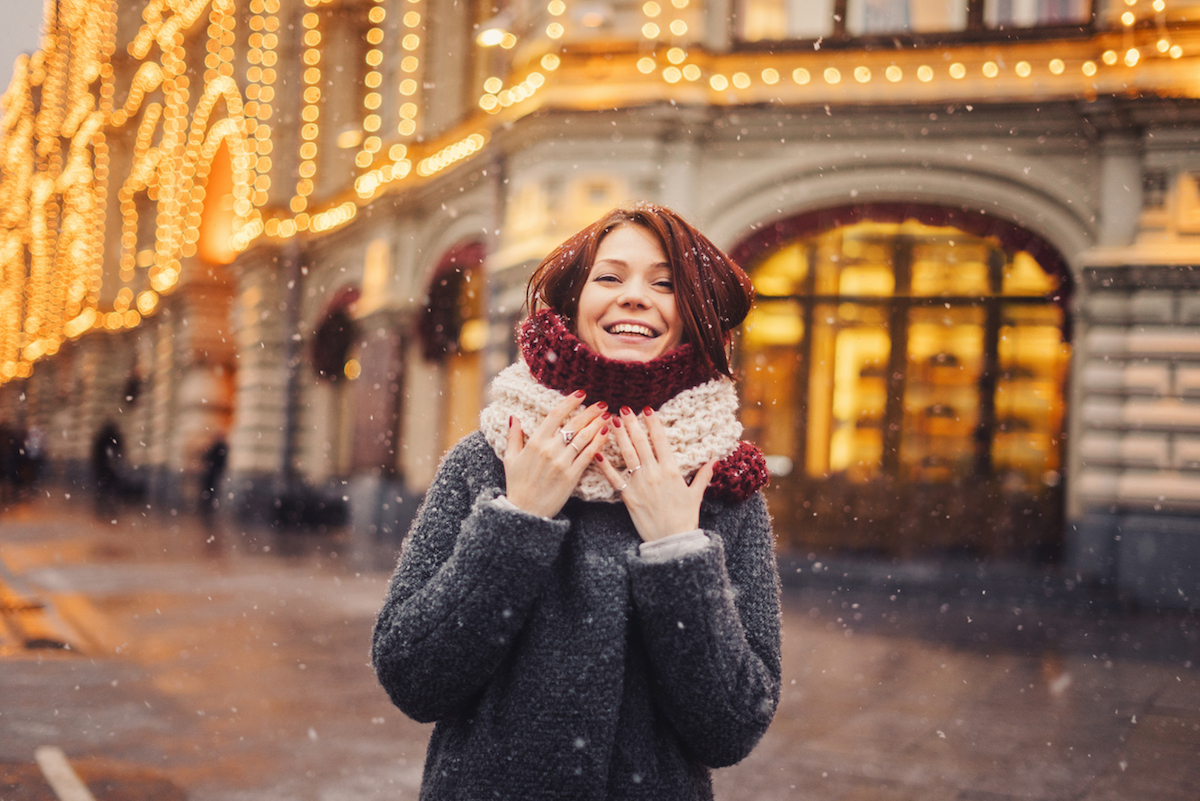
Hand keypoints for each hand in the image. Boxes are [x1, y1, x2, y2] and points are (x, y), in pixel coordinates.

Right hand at [504, 391, 609, 518]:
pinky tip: (605, 434)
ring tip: (606, 415)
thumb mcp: (510, 459)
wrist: (524, 511)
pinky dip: (598, 443)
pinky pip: (588, 456)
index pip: (555, 415)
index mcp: (535, 442)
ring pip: (583, 438)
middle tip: (602, 403)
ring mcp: (562, 463)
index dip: (570, 402)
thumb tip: (514, 417)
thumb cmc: (517, 485)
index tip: (581, 393)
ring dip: (597, 424)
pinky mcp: (571, 476)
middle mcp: (549, 450)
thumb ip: (514, 436)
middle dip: (590, 411)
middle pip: (574, 424)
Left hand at [594, 406, 715, 541]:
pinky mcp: (628, 496)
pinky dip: (605, 466)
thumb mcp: (696, 494)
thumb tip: (714, 460)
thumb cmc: (685, 518)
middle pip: (641, 443)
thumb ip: (703, 475)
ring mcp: (640, 484)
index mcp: (672, 470)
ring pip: (627, 455)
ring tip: (611, 421)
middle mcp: (654, 473)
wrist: (672, 541)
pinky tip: (597, 453)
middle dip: (632, 424)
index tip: (646, 409)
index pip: (660, 440)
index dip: (653, 423)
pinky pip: (614, 478)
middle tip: (624, 409)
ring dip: (619, 436)